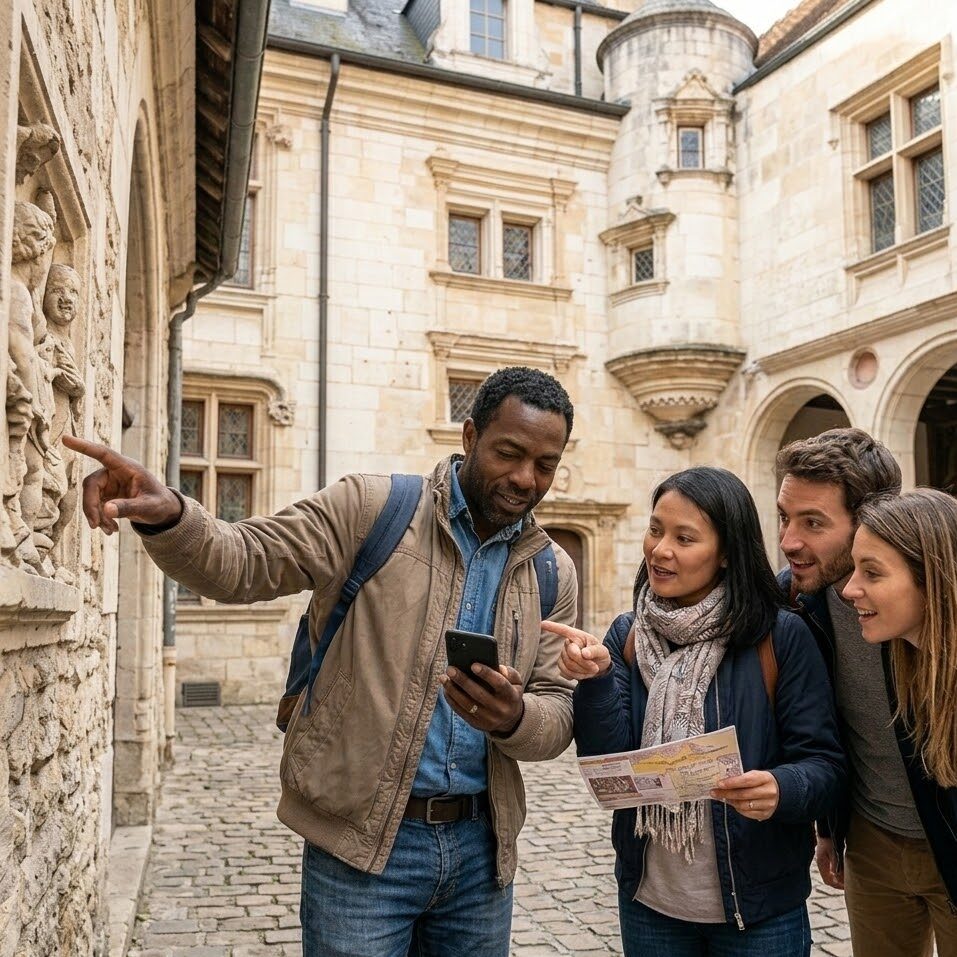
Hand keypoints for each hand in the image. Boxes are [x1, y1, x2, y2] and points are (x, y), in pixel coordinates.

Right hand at [62, 435, 182, 534]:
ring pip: (91, 497)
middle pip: (92, 483)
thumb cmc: (160, 504)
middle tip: (96, 525)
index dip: (84, 447)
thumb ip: (129, 507)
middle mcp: (116, 473)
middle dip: (91, 505)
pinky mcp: (107, 495)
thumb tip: (106, 510)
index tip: (65, 439)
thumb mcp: (149, 507)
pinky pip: (96, 506)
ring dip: (97, 515)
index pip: (103, 454)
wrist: (163, 511)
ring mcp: (110, 483)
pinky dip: (101, 519)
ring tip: (111, 531)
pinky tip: (112, 529)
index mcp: (128, 468)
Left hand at [440, 664, 523, 734]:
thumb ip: (509, 673)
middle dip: (463, 680)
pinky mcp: (478, 725)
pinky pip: (462, 712)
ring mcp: (488, 719)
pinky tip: (446, 689)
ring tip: (443, 678)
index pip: (499, 684)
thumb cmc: (509, 692)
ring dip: (453, 690)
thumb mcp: (516, 682)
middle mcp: (501, 710)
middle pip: (479, 694)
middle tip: (450, 669)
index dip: (486, 674)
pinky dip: (452, 700)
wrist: (510, 719)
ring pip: (467, 704)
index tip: (473, 664)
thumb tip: (497, 667)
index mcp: (512, 696)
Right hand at [541, 620, 610, 680]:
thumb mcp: (602, 651)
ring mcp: (563, 656)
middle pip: (571, 654)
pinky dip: (577, 676)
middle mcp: (567, 644)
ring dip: (582, 670)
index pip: (563, 630)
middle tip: (595, 667)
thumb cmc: (600, 655)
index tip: (542, 624)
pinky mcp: (562, 667)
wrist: (599, 667)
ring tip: (591, 669)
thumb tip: (584, 653)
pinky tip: (584, 673)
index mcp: (577, 636)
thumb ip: (595, 651)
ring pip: (568, 665)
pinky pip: (566, 673)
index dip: (552, 627)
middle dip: (584, 663)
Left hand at [711, 770, 779, 820]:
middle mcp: (768, 792)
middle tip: (714, 792)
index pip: (746, 780)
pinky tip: (733, 804)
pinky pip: (748, 813)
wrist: (780, 791)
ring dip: (731, 802)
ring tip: (723, 798)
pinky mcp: (766, 814)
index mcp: (765, 778)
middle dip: (726, 793)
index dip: (732, 782)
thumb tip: (723, 781)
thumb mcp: (755, 774)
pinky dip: (738, 809)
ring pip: (745, 805)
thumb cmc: (762, 781)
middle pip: (744, 794)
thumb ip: (742, 777)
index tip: (719, 783)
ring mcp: (768, 804)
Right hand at [815, 836, 844, 888]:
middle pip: (830, 879)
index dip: (837, 886)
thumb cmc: (830, 841)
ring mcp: (824, 862)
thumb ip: (836, 865)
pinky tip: (846, 871)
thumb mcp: (833, 853)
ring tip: (849, 879)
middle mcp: (822, 864)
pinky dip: (839, 873)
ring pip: (832, 875)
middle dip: (839, 883)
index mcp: (821, 864)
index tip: (847, 887)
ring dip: (840, 878)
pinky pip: (833, 870)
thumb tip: (838, 878)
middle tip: (850, 885)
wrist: (827, 831)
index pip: (828, 881)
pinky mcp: (828, 859)